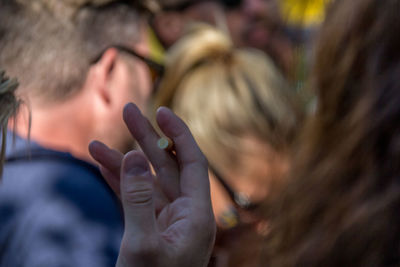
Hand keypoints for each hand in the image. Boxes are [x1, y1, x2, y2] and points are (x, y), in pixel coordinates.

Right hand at [89, 103, 215, 266]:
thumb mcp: (143, 245)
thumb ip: (139, 199)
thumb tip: (137, 157)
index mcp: (197, 215)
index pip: (193, 162)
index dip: (178, 134)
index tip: (161, 111)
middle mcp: (185, 214)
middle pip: (168, 166)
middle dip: (147, 139)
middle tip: (129, 111)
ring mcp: (166, 220)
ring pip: (147, 181)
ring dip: (125, 161)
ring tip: (98, 141)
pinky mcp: (149, 228)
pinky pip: (136, 198)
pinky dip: (119, 181)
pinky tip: (102, 164)